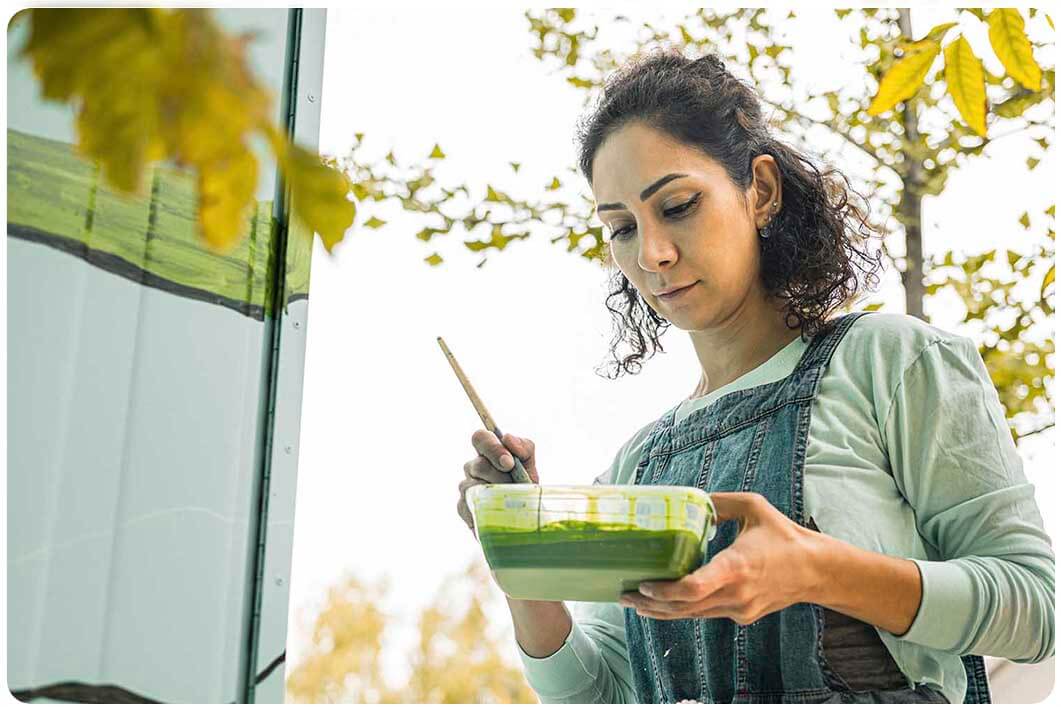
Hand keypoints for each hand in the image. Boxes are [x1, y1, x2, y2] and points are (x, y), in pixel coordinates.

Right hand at [456, 429, 538, 534]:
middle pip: (479, 465)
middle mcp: (473, 466)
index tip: (509, 463)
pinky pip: (469, 505)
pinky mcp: (462, 507)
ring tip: (509, 500)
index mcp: (488, 452)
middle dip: (501, 477)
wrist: (524, 515)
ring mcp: (465, 486)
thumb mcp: (530, 465)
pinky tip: (497, 511)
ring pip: (473, 486)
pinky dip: (486, 509)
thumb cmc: (524, 486)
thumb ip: (524, 448)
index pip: (480, 438)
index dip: (493, 448)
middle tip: (514, 487)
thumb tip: (507, 438)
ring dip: (495, 494)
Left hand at [618, 492, 821, 623]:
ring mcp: (738, 609)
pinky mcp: (741, 615)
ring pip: (692, 616)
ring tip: (634, 601)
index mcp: (737, 566)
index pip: (694, 589)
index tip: (644, 585)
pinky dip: (682, 609)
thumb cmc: (783, 535)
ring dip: (661, 610)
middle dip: (650, 603)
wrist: (816, 571)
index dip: (665, 592)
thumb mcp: (753, 506)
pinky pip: (705, 614)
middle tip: (623, 593)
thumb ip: (719, 502)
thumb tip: (689, 498)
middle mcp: (736, 594)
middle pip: (684, 608)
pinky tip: (663, 603)